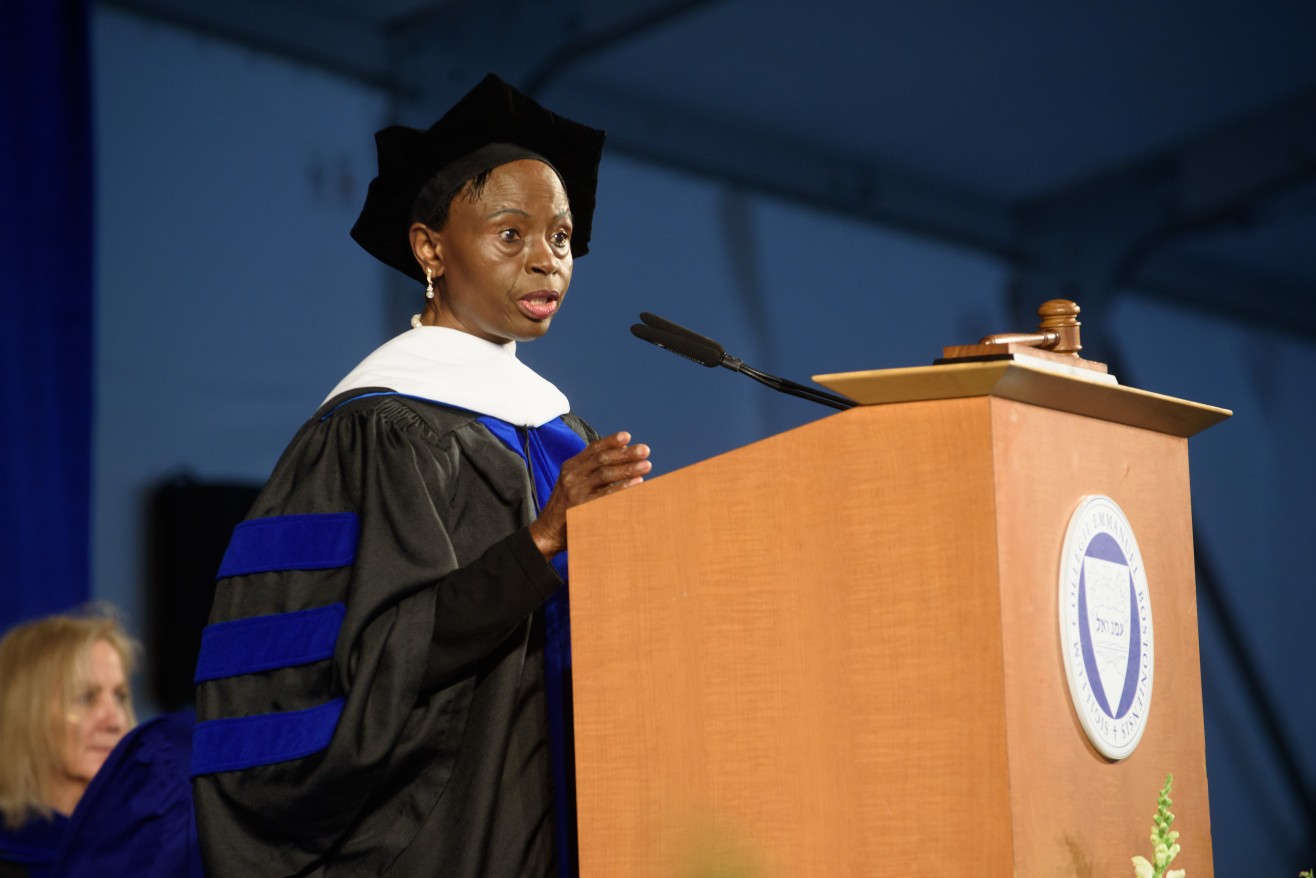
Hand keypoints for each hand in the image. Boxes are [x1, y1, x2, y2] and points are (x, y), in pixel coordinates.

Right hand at [529, 431, 650, 557]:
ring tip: (647, 465)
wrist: (547, 532)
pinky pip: (605, 495)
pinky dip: (622, 488)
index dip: (611, 442)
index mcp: (570, 466)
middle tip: (645, 450)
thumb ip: (592, 469)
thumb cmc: (567, 506)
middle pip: (602, 459)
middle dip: (625, 454)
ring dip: (628, 469)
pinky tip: (637, 484)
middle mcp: (572, 476)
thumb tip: (623, 453)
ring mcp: (576, 492)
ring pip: (605, 474)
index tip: (628, 436)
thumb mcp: (574, 482)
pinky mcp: (581, 507)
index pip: (593, 449)